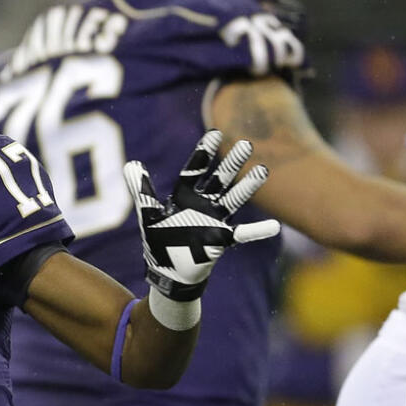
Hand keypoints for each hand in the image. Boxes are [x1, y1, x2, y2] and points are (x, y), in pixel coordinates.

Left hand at [124, 130, 279, 300]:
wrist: (168, 272)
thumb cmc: (158, 242)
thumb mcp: (148, 215)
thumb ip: (141, 190)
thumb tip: (131, 164)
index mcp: (184, 197)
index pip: (195, 170)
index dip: (204, 153)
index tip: (215, 133)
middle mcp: (202, 205)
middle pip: (220, 180)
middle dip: (231, 163)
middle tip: (246, 144)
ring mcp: (214, 221)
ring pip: (233, 199)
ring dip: (247, 187)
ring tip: (262, 170)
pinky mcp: (220, 239)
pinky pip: (241, 234)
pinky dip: (257, 231)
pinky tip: (274, 226)